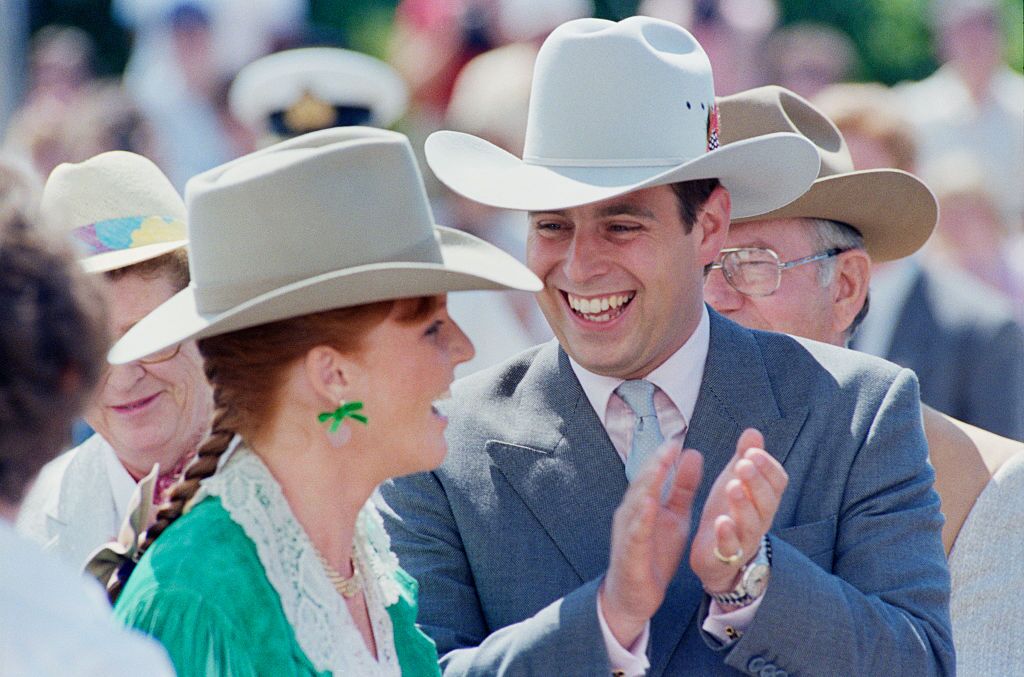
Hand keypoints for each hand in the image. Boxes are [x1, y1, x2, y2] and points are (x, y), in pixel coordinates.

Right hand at [600, 442, 702, 646]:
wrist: (635, 594)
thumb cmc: (653, 553)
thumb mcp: (675, 516)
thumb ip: (682, 488)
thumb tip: (692, 453)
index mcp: (643, 502)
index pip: (652, 474)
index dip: (663, 456)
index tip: (677, 437)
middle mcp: (631, 513)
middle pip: (642, 483)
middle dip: (655, 463)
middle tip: (670, 444)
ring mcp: (627, 532)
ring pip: (636, 503)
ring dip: (647, 483)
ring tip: (660, 465)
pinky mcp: (629, 552)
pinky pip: (635, 532)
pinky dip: (641, 517)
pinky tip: (650, 504)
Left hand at [690, 428, 787, 593]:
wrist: (717, 558)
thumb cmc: (729, 513)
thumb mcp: (734, 481)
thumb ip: (744, 458)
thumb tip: (753, 431)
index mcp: (763, 499)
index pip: (777, 482)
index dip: (768, 467)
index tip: (752, 452)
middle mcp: (760, 519)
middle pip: (767, 501)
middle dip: (756, 481)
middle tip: (743, 464)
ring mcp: (745, 539)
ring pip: (752, 523)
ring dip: (743, 504)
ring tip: (732, 486)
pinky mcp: (726, 555)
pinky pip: (731, 547)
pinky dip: (727, 535)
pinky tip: (721, 521)